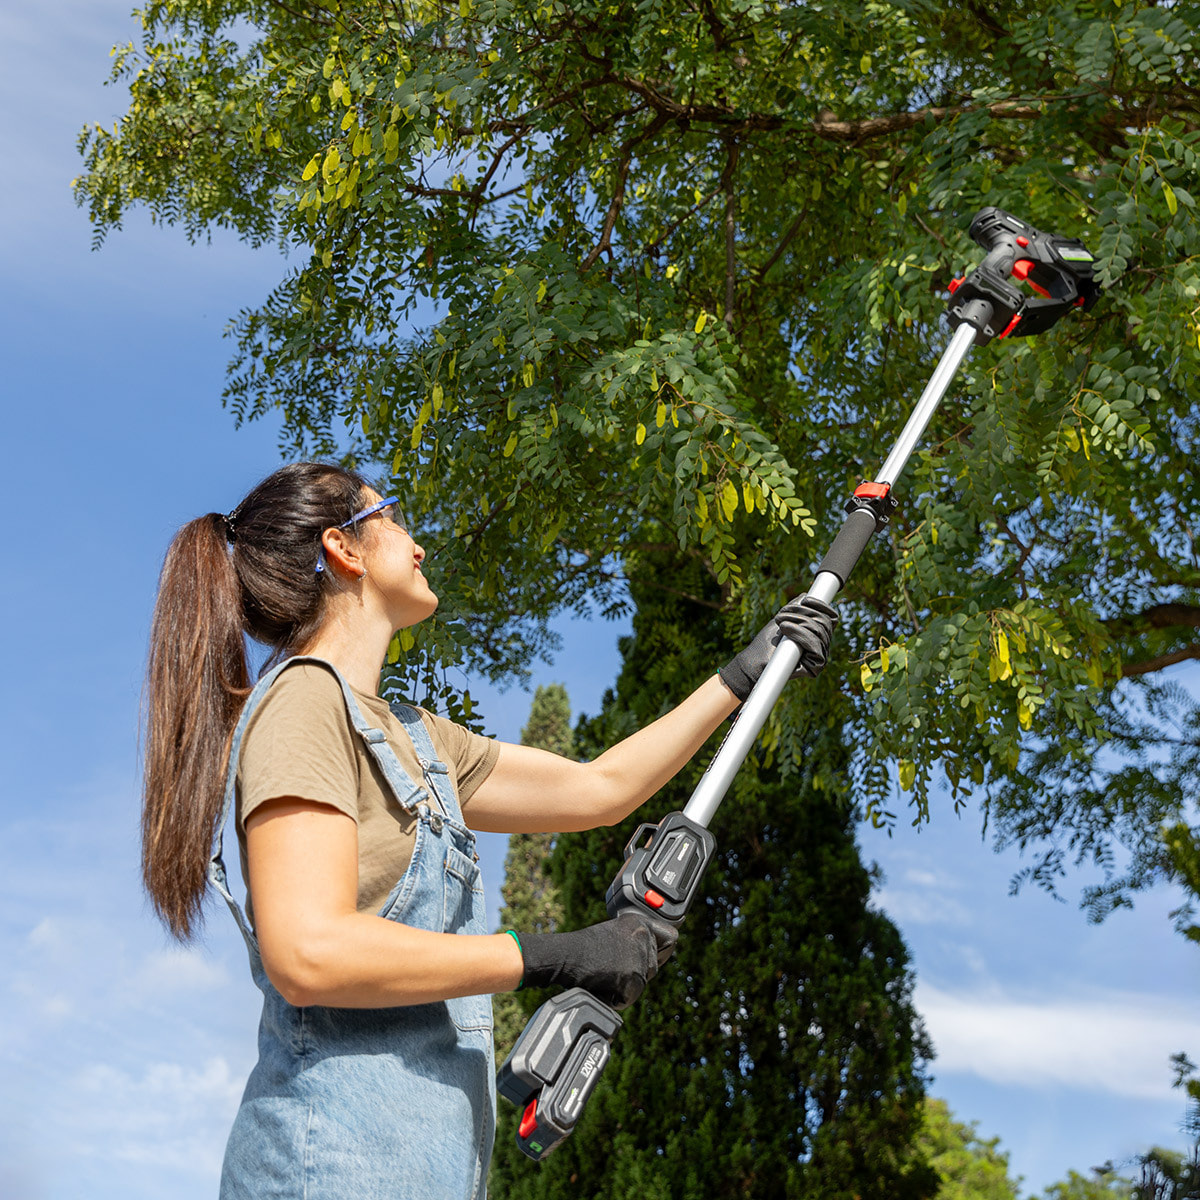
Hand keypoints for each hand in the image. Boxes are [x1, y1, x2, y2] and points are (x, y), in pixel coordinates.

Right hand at [516, 911, 678, 1008]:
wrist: (564, 955)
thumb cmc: (582, 948)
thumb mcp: (615, 934)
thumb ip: (635, 941)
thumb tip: (656, 958)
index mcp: (640, 922)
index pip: (671, 939)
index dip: (663, 952)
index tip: (653, 958)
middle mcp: (643, 936)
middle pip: (654, 967)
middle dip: (636, 973)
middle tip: (611, 966)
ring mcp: (639, 957)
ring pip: (642, 984)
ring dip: (625, 986)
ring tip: (604, 974)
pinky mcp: (632, 977)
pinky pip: (628, 997)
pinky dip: (615, 998)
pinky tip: (602, 984)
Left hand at [719, 595, 838, 701]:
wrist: (754, 661)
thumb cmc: (768, 641)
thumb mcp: (784, 618)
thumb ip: (797, 608)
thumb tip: (807, 595)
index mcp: (818, 634)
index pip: (831, 618)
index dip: (822, 606)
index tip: (806, 599)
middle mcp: (823, 646)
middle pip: (825, 622)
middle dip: (802, 613)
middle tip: (780, 615)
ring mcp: (821, 657)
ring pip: (819, 631)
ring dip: (797, 621)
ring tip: (780, 622)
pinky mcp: (816, 667)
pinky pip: (816, 646)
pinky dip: (800, 634)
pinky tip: (786, 630)